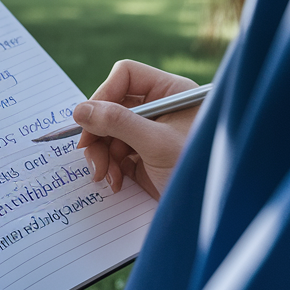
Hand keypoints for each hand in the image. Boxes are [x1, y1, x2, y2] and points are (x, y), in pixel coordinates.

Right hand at [73, 60, 200, 199]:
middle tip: (91, 156)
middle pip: (111, 106)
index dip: (104, 95)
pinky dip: (109, 167)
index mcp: (170, 93)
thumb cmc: (196, 171)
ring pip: (108, 132)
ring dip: (101, 154)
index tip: (89, 120)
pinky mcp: (144, 157)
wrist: (210, 213)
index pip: (126, 76)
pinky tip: (115, 183)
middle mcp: (159, 109)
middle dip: (99, 133)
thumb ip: (117, 122)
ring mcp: (150, 134)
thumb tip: (79, 110)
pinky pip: (114, 153)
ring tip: (105, 176)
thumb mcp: (156, 143)